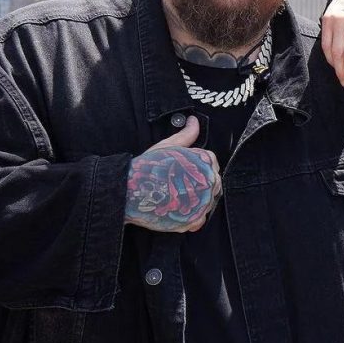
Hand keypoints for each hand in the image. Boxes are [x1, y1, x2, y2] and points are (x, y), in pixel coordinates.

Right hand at [125, 116, 222, 232]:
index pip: (212, 162)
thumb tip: (194, 121)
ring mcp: (201, 205)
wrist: (129, 191)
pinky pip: (200, 219)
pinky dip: (193, 217)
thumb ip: (185, 135)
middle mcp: (207, 184)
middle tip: (182, 183)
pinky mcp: (192, 221)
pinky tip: (181, 211)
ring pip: (208, 202)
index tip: (188, 167)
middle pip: (214, 182)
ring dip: (199, 200)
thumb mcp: (167, 146)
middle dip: (201, 182)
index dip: (201, 164)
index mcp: (203, 164)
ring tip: (180, 196)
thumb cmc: (148, 167)